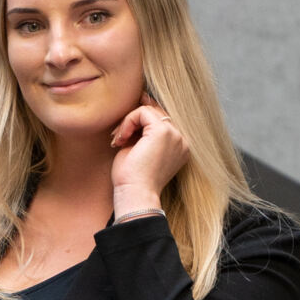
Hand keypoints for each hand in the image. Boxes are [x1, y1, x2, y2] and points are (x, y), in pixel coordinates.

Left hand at [109, 94, 188, 216]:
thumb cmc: (133, 180)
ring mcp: (175, 135)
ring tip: (119, 141)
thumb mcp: (141, 151)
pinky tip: (121, 139)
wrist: (135, 194)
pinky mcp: (163, 131)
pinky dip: (127, 122)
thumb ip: (144, 132)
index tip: (123, 129)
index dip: (141, 119)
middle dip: (133, 121)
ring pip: (148, 111)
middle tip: (118, 138)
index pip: (162, 121)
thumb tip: (140, 105)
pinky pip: (142, 112)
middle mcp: (181, 140)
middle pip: (156, 113)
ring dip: (128, 123)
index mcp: (179, 147)